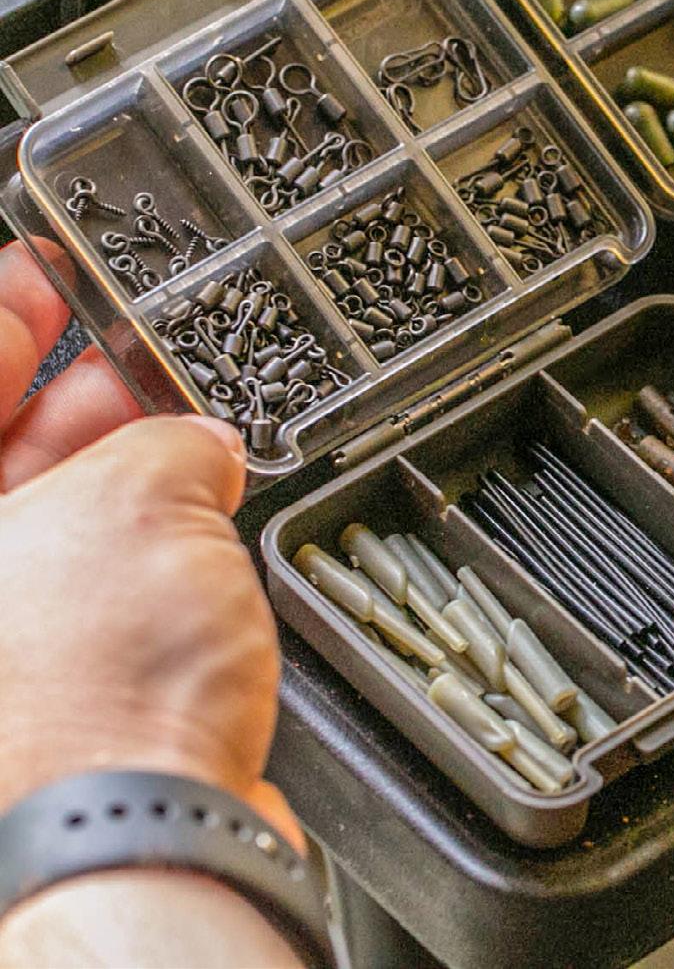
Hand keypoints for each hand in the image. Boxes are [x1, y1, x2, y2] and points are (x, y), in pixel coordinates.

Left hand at [0, 241, 298, 847]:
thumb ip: (169, 445)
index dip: (6, 314)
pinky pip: (89, 592)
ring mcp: (0, 655)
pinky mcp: (47, 707)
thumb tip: (197, 450)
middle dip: (61, 383)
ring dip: (113, 465)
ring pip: (45, 526)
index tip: (44, 273)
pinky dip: (140, 548)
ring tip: (182, 419)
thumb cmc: (92, 698)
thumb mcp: (145, 500)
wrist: (138, 853)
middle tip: (122, 335)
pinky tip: (201, 518)